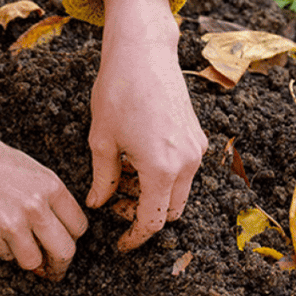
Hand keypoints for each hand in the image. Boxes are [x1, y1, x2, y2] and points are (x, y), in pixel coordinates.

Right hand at [0, 95, 87, 279]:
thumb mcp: (27, 167)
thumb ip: (46, 195)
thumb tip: (56, 222)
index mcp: (50, 186)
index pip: (78, 226)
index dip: (72, 238)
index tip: (66, 242)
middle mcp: (35, 208)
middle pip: (65, 252)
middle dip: (60, 264)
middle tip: (53, 267)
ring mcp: (11, 225)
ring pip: (34, 262)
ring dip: (28, 260)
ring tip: (19, 249)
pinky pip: (4, 256)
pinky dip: (1, 250)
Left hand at [88, 0, 206, 250]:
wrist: (143, 52)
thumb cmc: (117, 92)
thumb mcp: (101, 141)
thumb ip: (103, 179)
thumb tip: (98, 204)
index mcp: (162, 170)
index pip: (152, 222)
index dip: (135, 238)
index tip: (119, 243)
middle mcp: (187, 163)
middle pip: (170, 212)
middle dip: (144, 217)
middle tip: (115, 207)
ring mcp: (196, 149)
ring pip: (178, 193)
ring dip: (154, 197)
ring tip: (122, 182)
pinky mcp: (197, 136)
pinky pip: (184, 171)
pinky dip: (163, 178)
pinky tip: (136, 163)